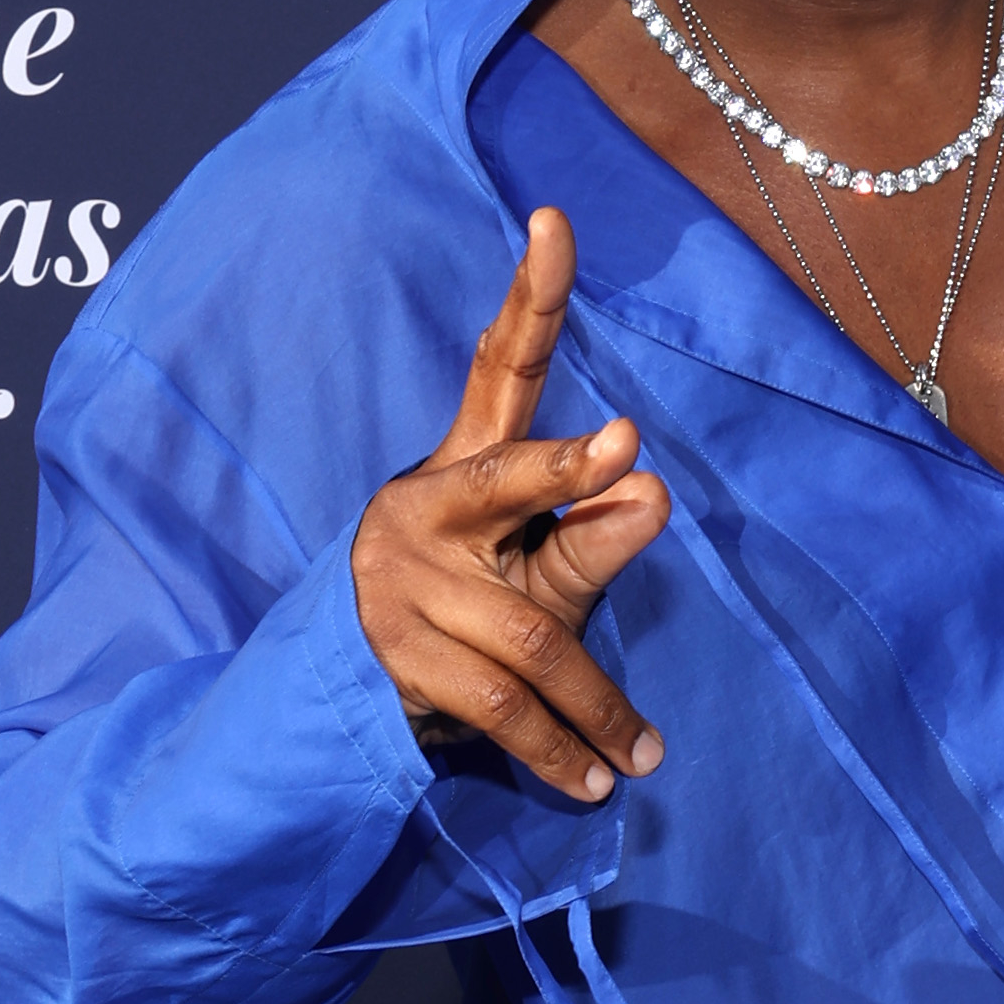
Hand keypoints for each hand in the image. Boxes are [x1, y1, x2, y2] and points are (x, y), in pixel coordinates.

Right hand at [352, 206, 671, 802]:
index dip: (533, 296)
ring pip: (528, 637)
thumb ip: (594, 538)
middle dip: (563, 471)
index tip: (557, 222)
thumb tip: (648, 491)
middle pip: (503, 483)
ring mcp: (405, 583)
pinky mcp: (399, 656)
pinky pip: (498, 706)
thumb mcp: (538, 570)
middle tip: (625, 451)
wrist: (355, 693)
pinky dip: (555, 748)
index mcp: (467, 462)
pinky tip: (594, 781)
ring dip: (596, 704)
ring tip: (645, 753)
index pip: (504, 366)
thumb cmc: (476, 610)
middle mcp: (427, 506)